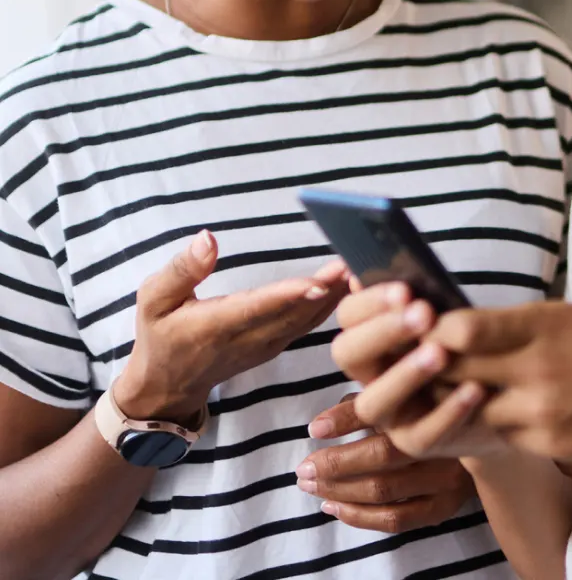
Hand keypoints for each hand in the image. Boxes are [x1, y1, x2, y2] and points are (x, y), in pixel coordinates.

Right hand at [113, 230, 349, 421]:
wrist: (167, 388)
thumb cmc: (159, 336)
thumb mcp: (152, 301)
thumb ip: (182, 270)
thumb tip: (208, 238)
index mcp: (215, 327)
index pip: (258, 309)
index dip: (289, 296)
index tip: (318, 280)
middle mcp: (247, 340)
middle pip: (295, 312)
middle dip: (327, 288)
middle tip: (356, 261)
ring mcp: (266, 346)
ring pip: (309, 320)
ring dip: (337, 295)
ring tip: (364, 265)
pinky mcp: (276, 345)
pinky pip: (309, 324)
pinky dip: (332, 304)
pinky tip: (352, 283)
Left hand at [295, 394, 473, 532]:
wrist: (487, 427)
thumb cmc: (436, 401)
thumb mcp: (409, 389)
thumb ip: (371, 399)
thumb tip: (321, 422)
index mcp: (434, 404)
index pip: (383, 413)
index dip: (345, 421)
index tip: (313, 429)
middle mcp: (443, 441)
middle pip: (381, 457)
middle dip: (335, 464)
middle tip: (302, 468)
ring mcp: (447, 478)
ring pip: (384, 491)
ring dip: (339, 492)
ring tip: (311, 487)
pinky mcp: (445, 507)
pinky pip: (396, 520)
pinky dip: (359, 517)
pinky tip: (334, 507)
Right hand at [331, 282, 501, 459]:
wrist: (496, 395)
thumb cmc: (461, 340)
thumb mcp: (443, 313)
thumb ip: (413, 295)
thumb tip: (371, 269)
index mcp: (370, 339)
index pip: (348, 317)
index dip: (371, 303)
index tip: (405, 290)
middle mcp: (369, 376)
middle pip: (348, 354)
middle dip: (383, 332)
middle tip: (423, 312)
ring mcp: (389, 414)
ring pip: (375, 402)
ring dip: (405, 374)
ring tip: (440, 352)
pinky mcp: (418, 443)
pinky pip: (426, 433)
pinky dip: (449, 410)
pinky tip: (475, 387)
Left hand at [426, 302, 571, 472]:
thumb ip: (529, 323)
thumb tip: (484, 325)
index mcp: (545, 323)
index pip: (462, 329)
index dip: (434, 330)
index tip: (424, 325)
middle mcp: (537, 367)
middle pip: (456, 370)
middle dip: (434, 365)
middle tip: (420, 359)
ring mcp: (542, 411)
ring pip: (472, 407)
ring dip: (459, 398)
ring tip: (456, 388)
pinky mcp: (551, 444)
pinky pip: (503, 434)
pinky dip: (493, 422)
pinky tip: (498, 411)